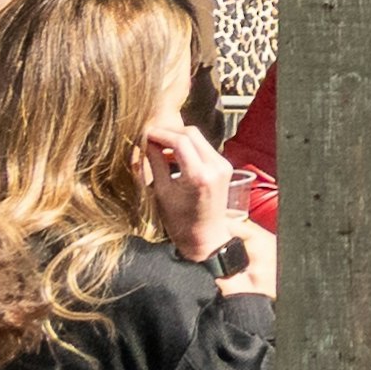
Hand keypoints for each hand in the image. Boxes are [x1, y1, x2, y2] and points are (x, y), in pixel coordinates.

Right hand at [138, 120, 249, 263]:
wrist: (205, 236)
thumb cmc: (179, 221)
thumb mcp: (161, 193)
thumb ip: (155, 164)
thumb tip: (146, 142)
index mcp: (199, 174)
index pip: (180, 141)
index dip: (160, 134)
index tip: (145, 134)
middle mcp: (215, 166)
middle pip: (192, 134)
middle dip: (170, 132)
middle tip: (151, 138)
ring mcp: (223, 165)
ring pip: (199, 139)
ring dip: (179, 139)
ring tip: (159, 147)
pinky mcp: (225, 166)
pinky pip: (205, 148)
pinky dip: (189, 147)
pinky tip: (173, 155)